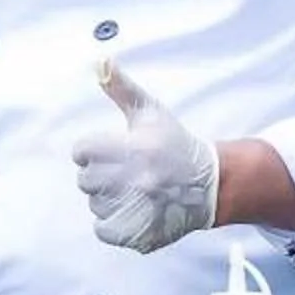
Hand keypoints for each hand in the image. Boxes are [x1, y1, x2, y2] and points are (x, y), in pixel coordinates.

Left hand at [73, 59, 219, 252]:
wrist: (212, 185)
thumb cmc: (175, 143)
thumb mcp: (150, 112)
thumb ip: (121, 88)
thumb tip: (99, 60)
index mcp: (137, 148)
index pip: (82, 151)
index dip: (92, 148)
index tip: (110, 149)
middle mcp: (139, 180)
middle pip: (85, 180)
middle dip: (99, 173)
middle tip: (123, 169)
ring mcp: (142, 211)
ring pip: (94, 205)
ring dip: (107, 197)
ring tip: (131, 188)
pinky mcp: (143, 234)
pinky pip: (103, 230)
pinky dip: (111, 222)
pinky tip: (129, 209)